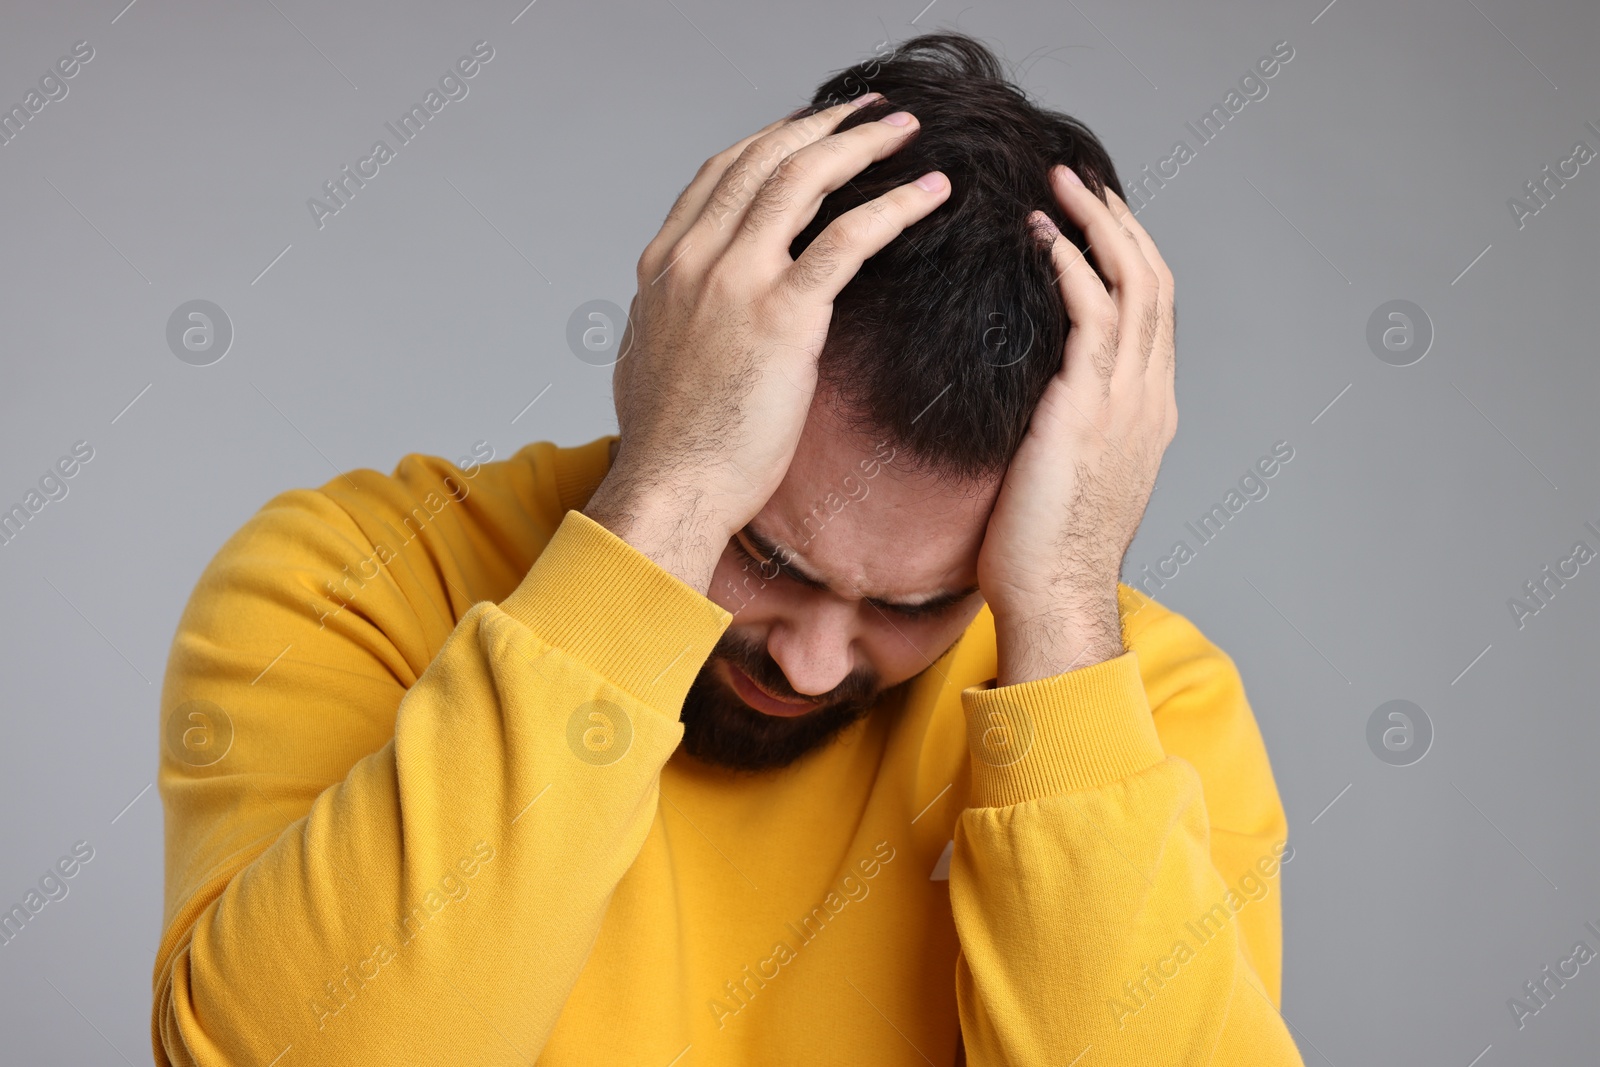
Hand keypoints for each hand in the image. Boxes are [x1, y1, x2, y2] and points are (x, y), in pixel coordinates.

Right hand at [584, 96, 951, 592]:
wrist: (672, 487)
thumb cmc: (670, 443)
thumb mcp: (652, 358)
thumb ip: (676, 316)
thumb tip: (692, 311)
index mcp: (663, 266)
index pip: (720, 174)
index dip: (771, 140)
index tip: (811, 127)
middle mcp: (695, 258)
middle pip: (764, 160)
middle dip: (823, 124)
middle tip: (869, 111)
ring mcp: (736, 280)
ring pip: (805, 180)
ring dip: (862, 144)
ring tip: (905, 130)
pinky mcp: (784, 315)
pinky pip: (851, 238)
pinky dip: (896, 205)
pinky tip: (932, 191)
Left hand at [976, 166, 1176, 685]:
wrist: (1052, 598)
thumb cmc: (1042, 551)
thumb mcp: (1065, 474)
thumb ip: (1064, 425)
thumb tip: (1030, 400)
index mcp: (1149, 411)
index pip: (1152, 310)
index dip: (1127, 254)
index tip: (1090, 216)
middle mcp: (1151, 397)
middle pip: (1154, 280)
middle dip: (1119, 221)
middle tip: (1077, 178)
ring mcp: (1129, 401)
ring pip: (1134, 283)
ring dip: (1098, 224)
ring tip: (1059, 184)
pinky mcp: (1088, 408)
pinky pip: (1095, 315)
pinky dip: (1072, 265)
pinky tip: (1043, 235)